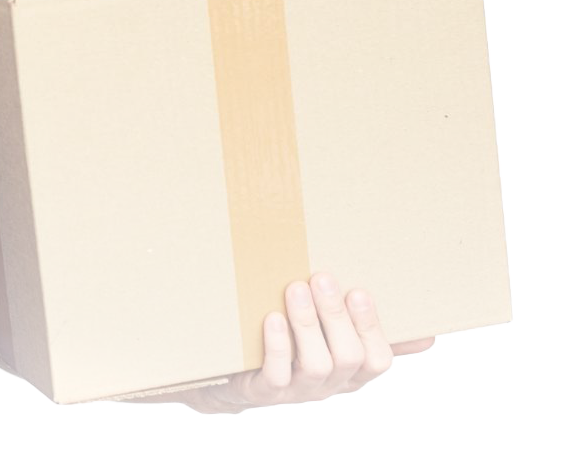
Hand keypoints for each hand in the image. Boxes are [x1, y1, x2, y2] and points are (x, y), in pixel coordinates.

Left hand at [183, 271, 435, 414]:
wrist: (240, 377)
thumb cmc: (294, 349)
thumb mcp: (336, 341)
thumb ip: (374, 336)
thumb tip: (427, 337)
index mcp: (352, 371)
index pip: (377, 359)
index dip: (371, 328)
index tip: (359, 291)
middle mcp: (330, 384)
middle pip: (348, 358)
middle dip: (337, 317)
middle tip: (324, 278)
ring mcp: (298, 389)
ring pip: (315, 364)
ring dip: (307, 324)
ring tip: (296, 289)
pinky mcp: (265, 391)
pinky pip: (276, 373)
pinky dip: (277, 345)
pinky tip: (273, 318)